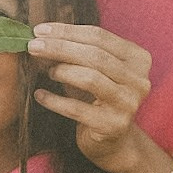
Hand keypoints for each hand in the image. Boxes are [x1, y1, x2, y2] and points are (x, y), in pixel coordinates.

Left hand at [28, 22, 151, 172]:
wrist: (111, 141)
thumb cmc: (97, 98)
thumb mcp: (94, 70)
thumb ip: (77, 51)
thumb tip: (42, 35)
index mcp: (138, 59)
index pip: (100, 36)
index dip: (67, 31)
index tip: (40, 30)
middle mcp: (139, 80)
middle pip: (95, 55)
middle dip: (60, 48)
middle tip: (33, 46)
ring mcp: (128, 104)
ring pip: (90, 78)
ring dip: (62, 71)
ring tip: (47, 71)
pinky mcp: (113, 126)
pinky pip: (77, 109)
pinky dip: (55, 100)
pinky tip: (40, 95)